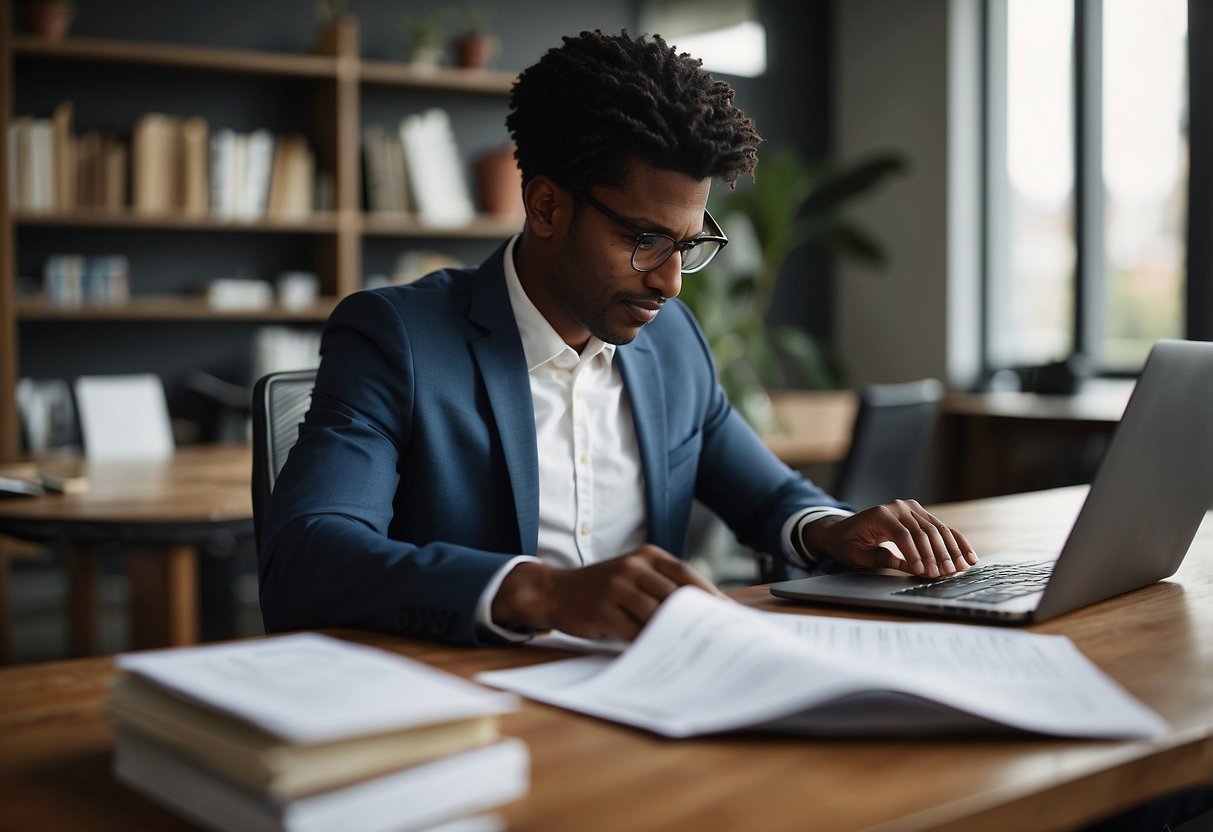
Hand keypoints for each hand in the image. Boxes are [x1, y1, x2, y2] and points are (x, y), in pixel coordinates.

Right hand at [492, 545, 724, 640]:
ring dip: (675, 633)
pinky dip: (650, 644)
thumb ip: (661, 585)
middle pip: (675, 595)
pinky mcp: (604, 611)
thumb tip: (702, 610)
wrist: (556, 591)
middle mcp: (632, 567)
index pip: (686, 573)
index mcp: (646, 555)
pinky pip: (634, 631)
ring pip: (656, 614)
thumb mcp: (632, 574)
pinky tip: (663, 654)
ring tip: (693, 649)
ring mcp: (617, 588)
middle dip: (697, 617)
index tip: (727, 613)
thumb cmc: (604, 588)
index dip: (708, 594)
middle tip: (716, 637)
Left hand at [803, 500, 977, 578]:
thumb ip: (881, 559)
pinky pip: (942, 528)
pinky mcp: (920, 513)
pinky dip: (956, 542)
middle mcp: (898, 507)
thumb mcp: (857, 555)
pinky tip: (969, 556)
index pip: (903, 535)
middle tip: (946, 574)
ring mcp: (911, 508)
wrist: (843, 529)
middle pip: (924, 531)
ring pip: (937, 529)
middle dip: (937, 555)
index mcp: (880, 514)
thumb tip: (910, 567)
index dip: (916, 554)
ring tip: (961, 568)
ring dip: (951, 550)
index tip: (925, 572)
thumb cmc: (847, 544)